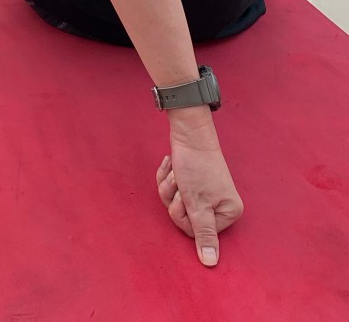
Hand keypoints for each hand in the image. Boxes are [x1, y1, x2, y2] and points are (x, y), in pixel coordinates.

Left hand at [156, 114, 243, 266]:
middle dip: (173, 199)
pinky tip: (171, 165)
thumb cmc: (195, 166)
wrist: (189, 132)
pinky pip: (172, 190)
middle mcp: (220, 205)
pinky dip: (167, 177)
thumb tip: (210, 263)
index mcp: (228, 213)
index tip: (185, 198)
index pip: (196, 233)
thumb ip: (204, 234)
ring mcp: (206, 192)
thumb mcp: (197, 203)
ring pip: (175, 204)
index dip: (183, 216)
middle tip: (180, 183)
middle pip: (184, 219)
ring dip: (169, 187)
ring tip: (176, 171)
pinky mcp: (192, 181)